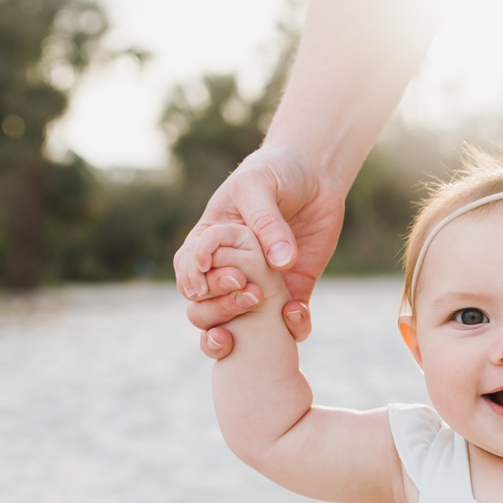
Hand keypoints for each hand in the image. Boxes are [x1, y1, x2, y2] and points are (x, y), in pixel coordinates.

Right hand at [172, 145, 346, 358]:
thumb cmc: (275, 172)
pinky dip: (293, 328)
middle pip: (204, 307)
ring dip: (244, 330)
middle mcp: (229, 271)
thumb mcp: (258, 186)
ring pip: (239, 326)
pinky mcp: (293, 292)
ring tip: (260, 307)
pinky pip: (288, 324)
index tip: (207, 275)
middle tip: (244, 288)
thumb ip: (265, 223)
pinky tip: (297, 313)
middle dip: (218, 307)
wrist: (315, 174)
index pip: (187, 270)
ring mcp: (260, 286)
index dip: (192, 279)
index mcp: (208, 244)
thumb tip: (281, 263)